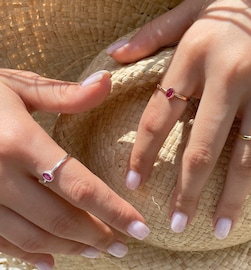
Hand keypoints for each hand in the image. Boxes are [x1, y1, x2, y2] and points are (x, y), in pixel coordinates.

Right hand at [0, 69, 149, 268]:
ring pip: (34, 236)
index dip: (115, 211)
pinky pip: (2, 242)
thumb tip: (108, 81)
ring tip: (98, 250)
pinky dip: (30, 255)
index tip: (141, 228)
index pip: (81, 186)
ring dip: (70, 247)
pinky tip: (52, 261)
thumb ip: (65, 94)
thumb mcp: (19, 87)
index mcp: (20, 143)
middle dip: (98, 236)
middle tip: (123, 246)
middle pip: (61, 218)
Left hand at [107, 0, 250, 238]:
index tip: (134, 183)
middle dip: (187, 192)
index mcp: (196, 54)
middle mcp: (231, 76)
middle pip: (202, 147)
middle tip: (176, 224)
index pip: (160, 115)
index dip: (145, 154)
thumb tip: (114, 55)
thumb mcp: (193, 8)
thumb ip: (153, 34)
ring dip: (231, 198)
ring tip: (220, 227)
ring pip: (245, 156)